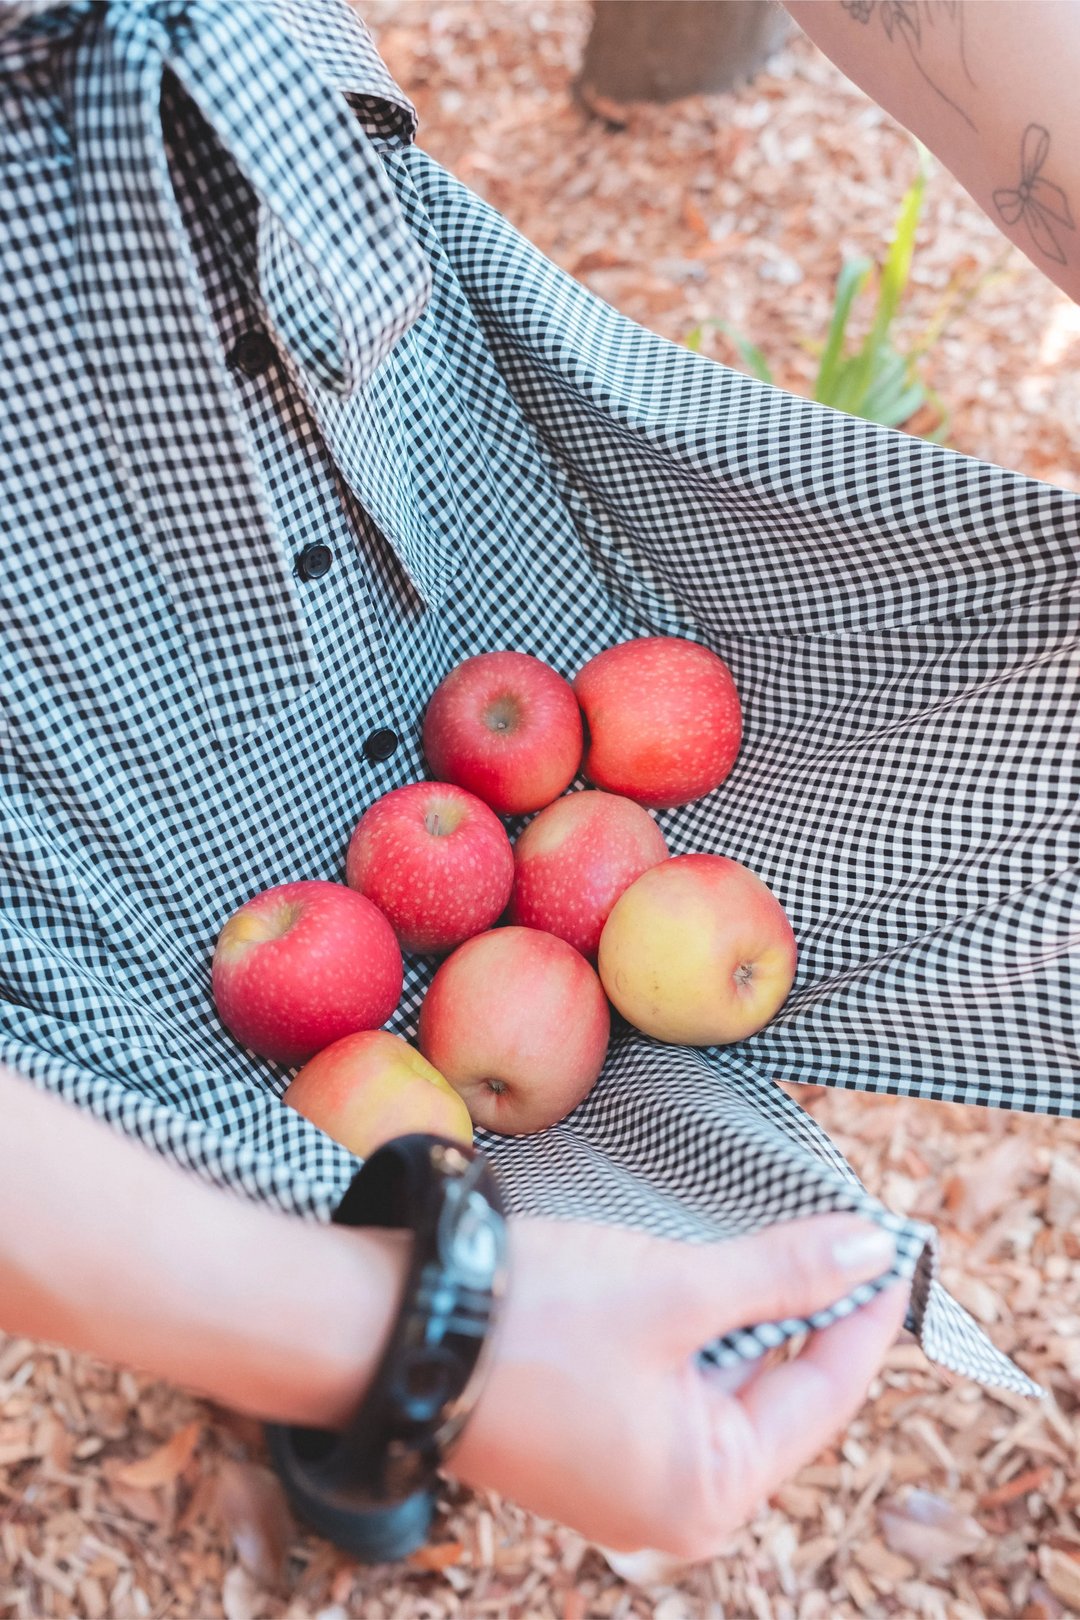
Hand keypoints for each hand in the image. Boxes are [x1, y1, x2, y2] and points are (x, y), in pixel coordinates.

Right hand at [449, 1213, 906, 1559]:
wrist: (386, 1334)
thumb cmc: (534, 1321)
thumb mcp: (674, 1289)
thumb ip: (780, 1273)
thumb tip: (870, 1249)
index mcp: (707, 1490)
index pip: (823, 1394)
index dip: (864, 1313)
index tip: (895, 1247)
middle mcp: (672, 1506)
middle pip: (775, 1397)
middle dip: (809, 1315)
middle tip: (841, 1239)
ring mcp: (624, 1480)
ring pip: (721, 1389)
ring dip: (751, 1320)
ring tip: (781, 1250)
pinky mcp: (586, 1446)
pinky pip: (673, 1391)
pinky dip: (698, 1335)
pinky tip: (706, 1284)